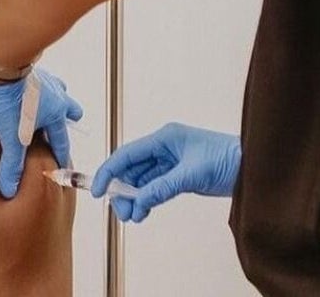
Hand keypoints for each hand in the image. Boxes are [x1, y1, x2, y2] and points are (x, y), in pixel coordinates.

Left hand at [0, 30, 83, 197]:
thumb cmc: (7, 99)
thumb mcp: (10, 135)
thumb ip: (12, 162)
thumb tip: (10, 189)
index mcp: (55, 113)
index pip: (61, 141)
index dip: (60, 155)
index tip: (61, 164)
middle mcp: (55, 95)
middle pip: (69, 110)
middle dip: (69, 119)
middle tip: (66, 125)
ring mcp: (44, 79)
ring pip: (58, 91)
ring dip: (56, 99)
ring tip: (48, 104)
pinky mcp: (29, 67)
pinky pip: (40, 79)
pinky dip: (38, 85)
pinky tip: (27, 87)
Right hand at [91, 122, 240, 221]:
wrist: (255, 167)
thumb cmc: (229, 159)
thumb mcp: (192, 174)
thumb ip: (162, 187)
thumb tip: (138, 201)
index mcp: (164, 138)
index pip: (127, 154)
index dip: (109, 171)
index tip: (97, 189)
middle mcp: (164, 148)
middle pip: (132, 169)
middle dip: (122, 190)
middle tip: (121, 212)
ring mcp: (171, 162)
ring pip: (142, 180)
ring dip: (135, 198)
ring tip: (133, 216)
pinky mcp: (179, 175)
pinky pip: (155, 187)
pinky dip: (147, 199)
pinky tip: (144, 211)